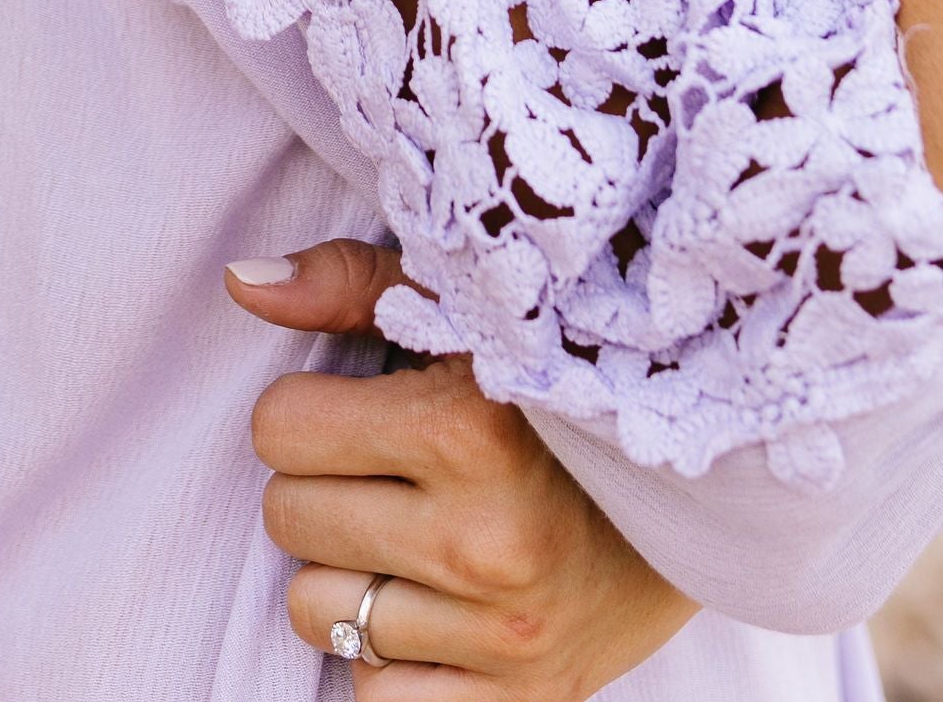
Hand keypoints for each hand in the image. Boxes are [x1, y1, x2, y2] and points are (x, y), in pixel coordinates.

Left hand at [228, 242, 697, 698]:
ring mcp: (504, 632)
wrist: (700, 493)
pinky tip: (437, 605)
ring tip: (412, 534)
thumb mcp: (466, 308)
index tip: (360, 406)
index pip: (279, 429)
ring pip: (316, 613)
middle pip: (287, 519)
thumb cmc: (558, 380)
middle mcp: (486, 537)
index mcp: (469, 427)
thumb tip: (243, 282)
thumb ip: (349, 285)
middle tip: (388, 469)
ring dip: (348, 573)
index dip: (308, 412)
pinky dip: (391, 656)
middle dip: (322, 487)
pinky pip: (376, 698)